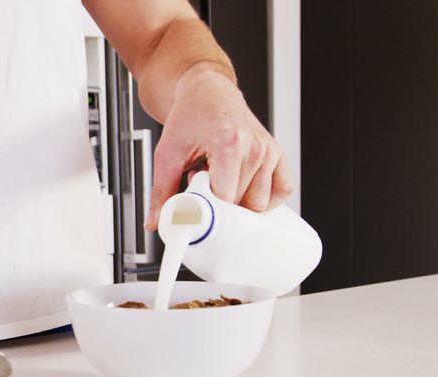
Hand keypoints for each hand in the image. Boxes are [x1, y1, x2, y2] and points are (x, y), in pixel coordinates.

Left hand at [145, 63, 294, 229]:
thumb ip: (161, 191)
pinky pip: (281, 191)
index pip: (224, 199)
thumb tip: (156, 222)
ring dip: (238, 200)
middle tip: (203, 180)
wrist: (208, 93)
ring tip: (220, 179)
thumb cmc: (189, 117)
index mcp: (230, 144)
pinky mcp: (277, 155)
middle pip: (241, 204)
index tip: (193, 201)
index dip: (206, 206)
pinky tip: (243, 186)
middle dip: (218, 202)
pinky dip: (264, 199)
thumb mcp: (167, 154)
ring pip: (260, 204)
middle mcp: (255, 148)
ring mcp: (269, 152)